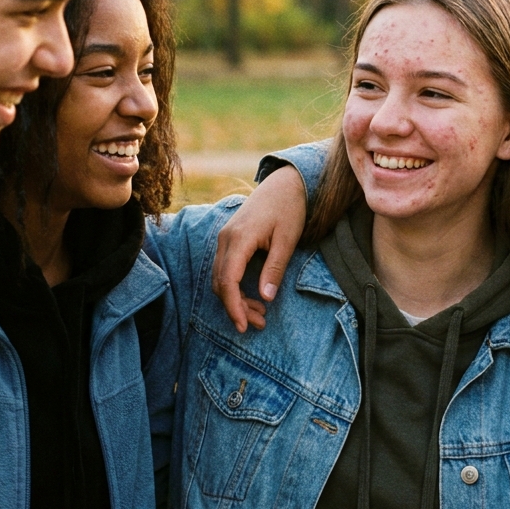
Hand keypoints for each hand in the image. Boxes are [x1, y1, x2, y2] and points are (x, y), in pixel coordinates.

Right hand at [211, 166, 307, 331]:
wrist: (285, 183)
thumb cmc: (289, 209)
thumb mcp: (287, 240)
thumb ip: (274, 269)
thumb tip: (266, 298)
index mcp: (239, 238)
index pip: (227, 280)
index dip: (233, 306)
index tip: (244, 325)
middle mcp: (225, 238)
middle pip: (221, 282)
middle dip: (236, 307)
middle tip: (259, 324)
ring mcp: (224, 238)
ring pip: (221, 277)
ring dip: (235, 299)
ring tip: (259, 315)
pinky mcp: (229, 239)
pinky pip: (225, 268)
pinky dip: (235, 286)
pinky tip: (252, 297)